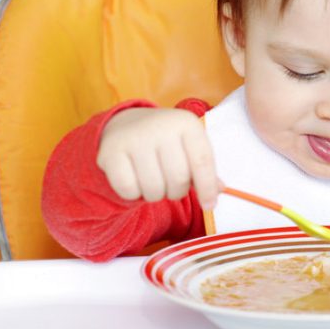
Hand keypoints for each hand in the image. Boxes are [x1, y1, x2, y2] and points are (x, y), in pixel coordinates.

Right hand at [97, 107, 220, 208]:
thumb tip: (219, 191)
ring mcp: (134, 137)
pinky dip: (133, 195)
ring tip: (154, 182)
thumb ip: (205, 168)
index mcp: (186, 123)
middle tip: (172, 187)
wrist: (128, 124)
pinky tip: (135, 181)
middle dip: (177, 192)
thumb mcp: (190, 146)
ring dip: (156, 195)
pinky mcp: (110, 152)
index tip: (210, 205)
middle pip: (178, 179)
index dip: (207, 188)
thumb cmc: (167, 142)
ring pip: (153, 188)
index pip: (202, 161)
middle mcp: (160, 126)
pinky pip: (128, 190)